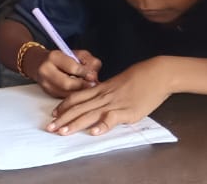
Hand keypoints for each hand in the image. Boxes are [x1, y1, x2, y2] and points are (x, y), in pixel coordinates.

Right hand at [32, 49, 101, 97]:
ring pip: (67, 94)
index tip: (92, 75)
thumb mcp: (77, 54)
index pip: (73, 68)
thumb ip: (89, 62)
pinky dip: (74, 96)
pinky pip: (65, 98)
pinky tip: (79, 91)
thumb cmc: (62, 58)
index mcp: (54, 57)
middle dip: (83, 86)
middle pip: (68, 84)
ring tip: (86, 88)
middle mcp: (46, 70)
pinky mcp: (48, 93)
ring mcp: (45, 83)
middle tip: (91, 85)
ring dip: (80, 92)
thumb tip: (93, 77)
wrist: (39, 62)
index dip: (85, 73)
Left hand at [48, 57, 170, 135]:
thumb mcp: (117, 84)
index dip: (64, 106)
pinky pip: (112, 118)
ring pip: (89, 113)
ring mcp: (114, 104)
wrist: (157, 74)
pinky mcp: (128, 111)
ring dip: (75, 124)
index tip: (53, 114)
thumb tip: (100, 102)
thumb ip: (107, 92)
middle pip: (78, 107)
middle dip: (62, 118)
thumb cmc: (139, 78)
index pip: (76, 97)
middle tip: (49, 128)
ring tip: (62, 132)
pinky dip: (102, 126)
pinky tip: (94, 132)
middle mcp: (103, 96)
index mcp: (100, 89)